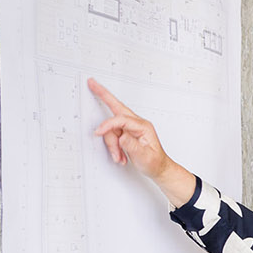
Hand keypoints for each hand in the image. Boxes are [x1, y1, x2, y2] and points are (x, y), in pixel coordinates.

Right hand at [88, 78, 195, 205]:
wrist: (159, 169)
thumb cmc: (155, 162)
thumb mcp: (144, 156)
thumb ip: (132, 146)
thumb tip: (121, 137)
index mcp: (143, 126)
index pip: (121, 120)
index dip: (108, 125)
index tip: (99, 132)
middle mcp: (137, 124)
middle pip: (116, 107)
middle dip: (104, 95)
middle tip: (92, 83)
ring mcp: (131, 129)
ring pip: (112, 131)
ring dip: (112, 146)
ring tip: (120, 157)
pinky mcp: (126, 134)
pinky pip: (113, 137)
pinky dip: (114, 148)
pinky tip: (121, 156)